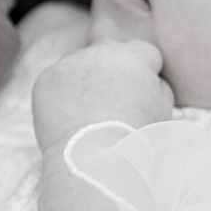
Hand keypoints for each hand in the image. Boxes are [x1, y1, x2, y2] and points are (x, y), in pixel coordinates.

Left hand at [32, 39, 172, 151]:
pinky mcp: (47, 78)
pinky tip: (70, 116)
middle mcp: (100, 52)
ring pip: (81, 62)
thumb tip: (150, 80)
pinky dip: (62, 93)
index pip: (145, 53)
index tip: (139, 95)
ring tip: (89, 111)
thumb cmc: (132, 137)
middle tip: (112, 102)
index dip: (144, 75)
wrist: (92, 158)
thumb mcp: (163, 110)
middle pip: (110, 52)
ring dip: (86, 78)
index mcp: (134, 56)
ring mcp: (70, 63)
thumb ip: (159, 86)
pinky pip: (58, 79)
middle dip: (113, 71)